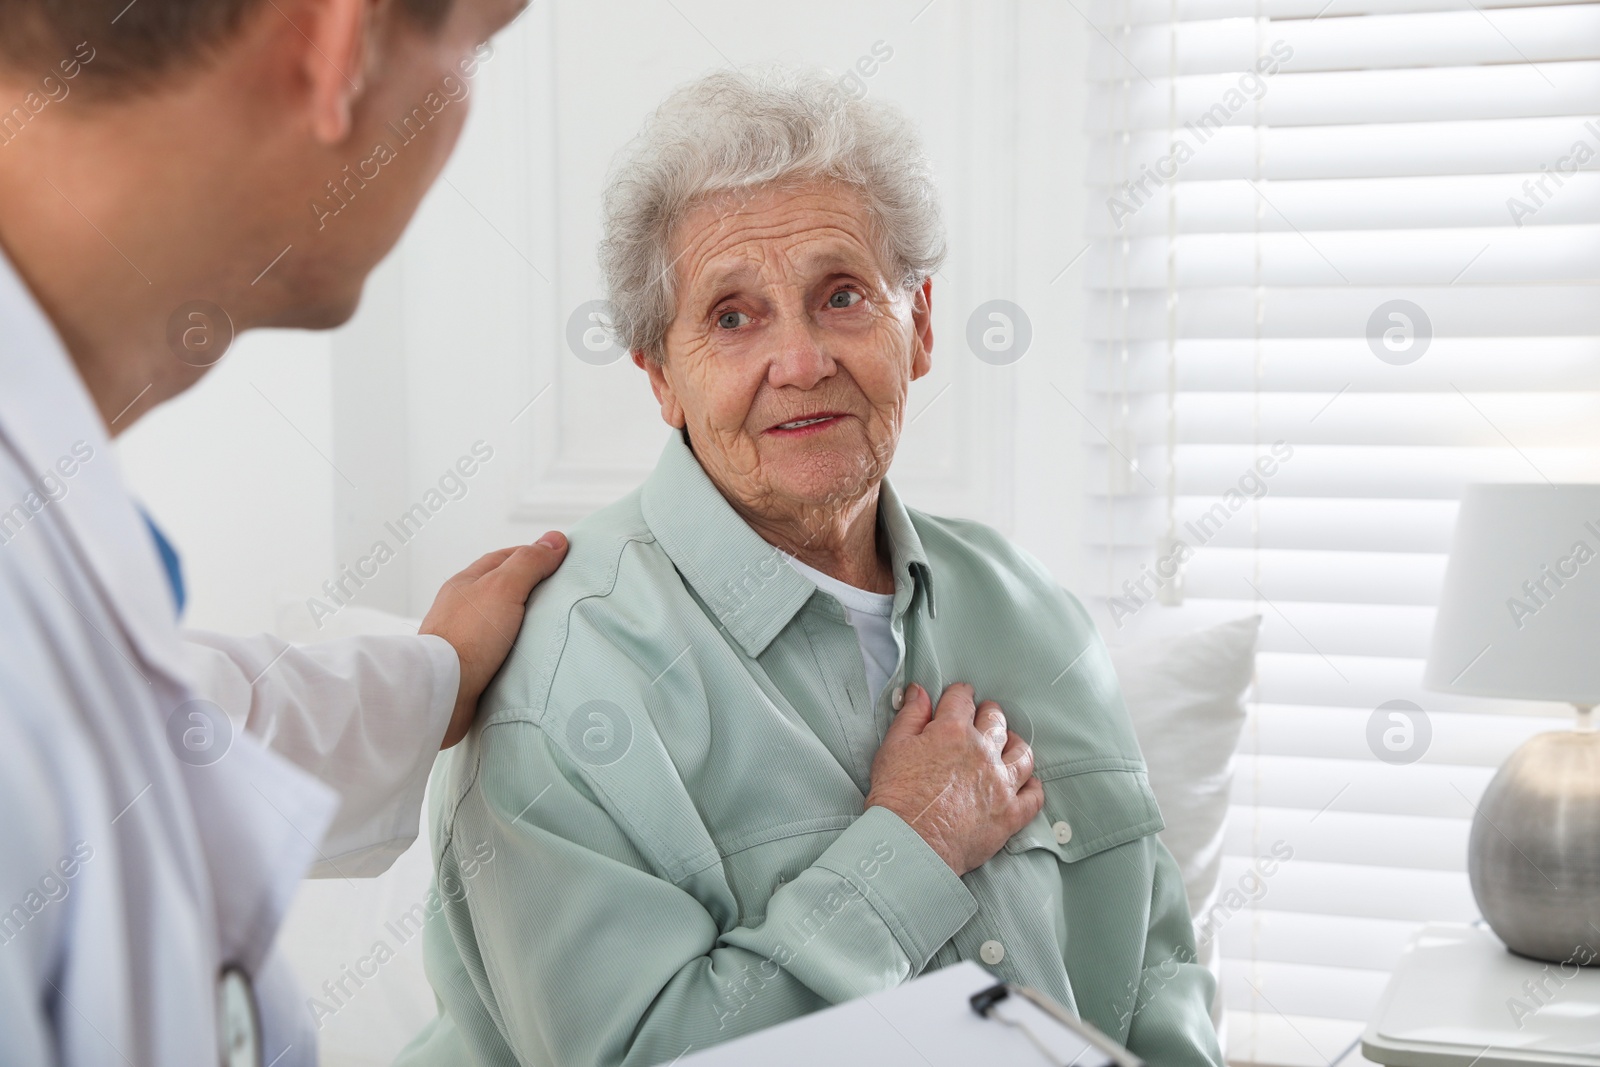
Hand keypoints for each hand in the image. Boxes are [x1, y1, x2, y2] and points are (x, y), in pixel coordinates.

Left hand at [420, 532, 568, 747]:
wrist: (443, 692)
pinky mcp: (469, 666)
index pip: (505, 558)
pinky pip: (499, 649)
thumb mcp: (504, 588)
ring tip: (552, 626)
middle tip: (562, 593)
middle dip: (531, 588)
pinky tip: (532, 654)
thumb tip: (555, 539)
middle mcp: (462, 608)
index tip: (562, 559)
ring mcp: (465, 637)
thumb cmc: (468, 637)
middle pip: (503, 589)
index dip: (534, 554)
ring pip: (502, 621)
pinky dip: (517, 648)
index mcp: (466, 583)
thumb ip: (529, 563)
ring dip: (525, 622)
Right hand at [864, 682, 1042, 875]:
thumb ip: (910, 716)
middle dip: (989, 714)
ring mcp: (1001, 783)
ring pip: (1022, 753)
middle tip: (982, 718)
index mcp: (952, 732)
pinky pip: (1034, 796)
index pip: (962, 699)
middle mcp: (982, 752)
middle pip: (996, 720)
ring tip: (1007, 745)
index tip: (960, 696)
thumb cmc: (895, 798)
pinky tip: (1025, 784)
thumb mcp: (892, 748)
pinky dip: (1032, 787)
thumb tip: (920, 692)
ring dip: (1015, 744)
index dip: (960, 695)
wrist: (909, 844)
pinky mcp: (1010, 814)